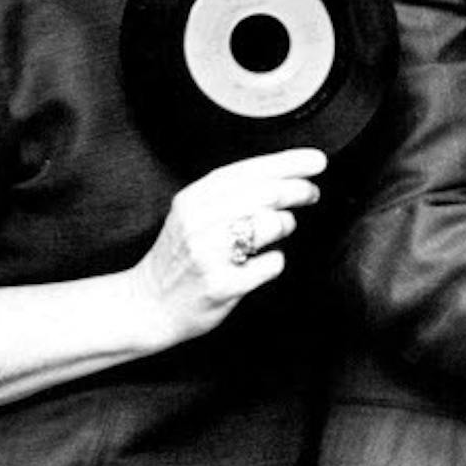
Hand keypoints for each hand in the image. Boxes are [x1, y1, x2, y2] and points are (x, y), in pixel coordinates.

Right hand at [132, 147, 325, 348]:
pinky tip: (260, 264)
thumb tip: (285, 177)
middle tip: (312, 193)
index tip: (317, 161)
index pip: (250, 171)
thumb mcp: (193, 214)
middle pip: (266, 194)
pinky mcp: (222, 285)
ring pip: (270, 225)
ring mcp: (209, 254)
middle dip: (298, 190)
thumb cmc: (180, 256)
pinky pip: (270, 264)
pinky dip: (273, 262)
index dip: (289, 163)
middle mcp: (199, 222)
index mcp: (194, 198)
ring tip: (277, 231)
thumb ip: (230, 194)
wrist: (147, 305)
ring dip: (284, 226)